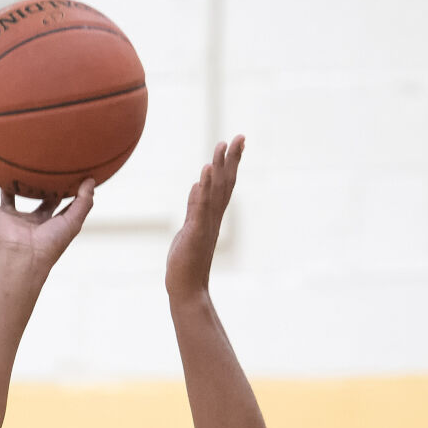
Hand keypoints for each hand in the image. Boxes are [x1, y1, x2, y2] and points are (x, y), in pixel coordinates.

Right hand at [0, 175, 93, 275]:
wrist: (26, 257)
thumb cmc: (52, 243)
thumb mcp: (73, 221)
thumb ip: (84, 201)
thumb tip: (91, 180)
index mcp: (46, 223)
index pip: (53, 204)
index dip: (58, 190)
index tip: (62, 173)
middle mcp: (28, 221)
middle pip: (31, 200)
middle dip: (34, 186)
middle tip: (37, 166)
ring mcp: (11, 219)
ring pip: (7, 198)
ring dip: (6, 185)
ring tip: (6, 167)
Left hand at [166, 137, 243, 300]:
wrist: (187, 290)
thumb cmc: (187, 263)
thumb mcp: (190, 230)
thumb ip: (194, 208)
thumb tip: (197, 186)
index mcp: (212, 217)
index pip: (224, 186)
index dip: (231, 164)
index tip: (237, 143)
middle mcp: (213, 218)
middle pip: (225, 184)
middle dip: (232, 159)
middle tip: (239, 137)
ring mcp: (206, 225)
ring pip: (215, 192)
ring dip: (219, 168)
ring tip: (222, 145)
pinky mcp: (195, 232)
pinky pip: (200, 206)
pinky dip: (204, 188)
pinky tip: (205, 172)